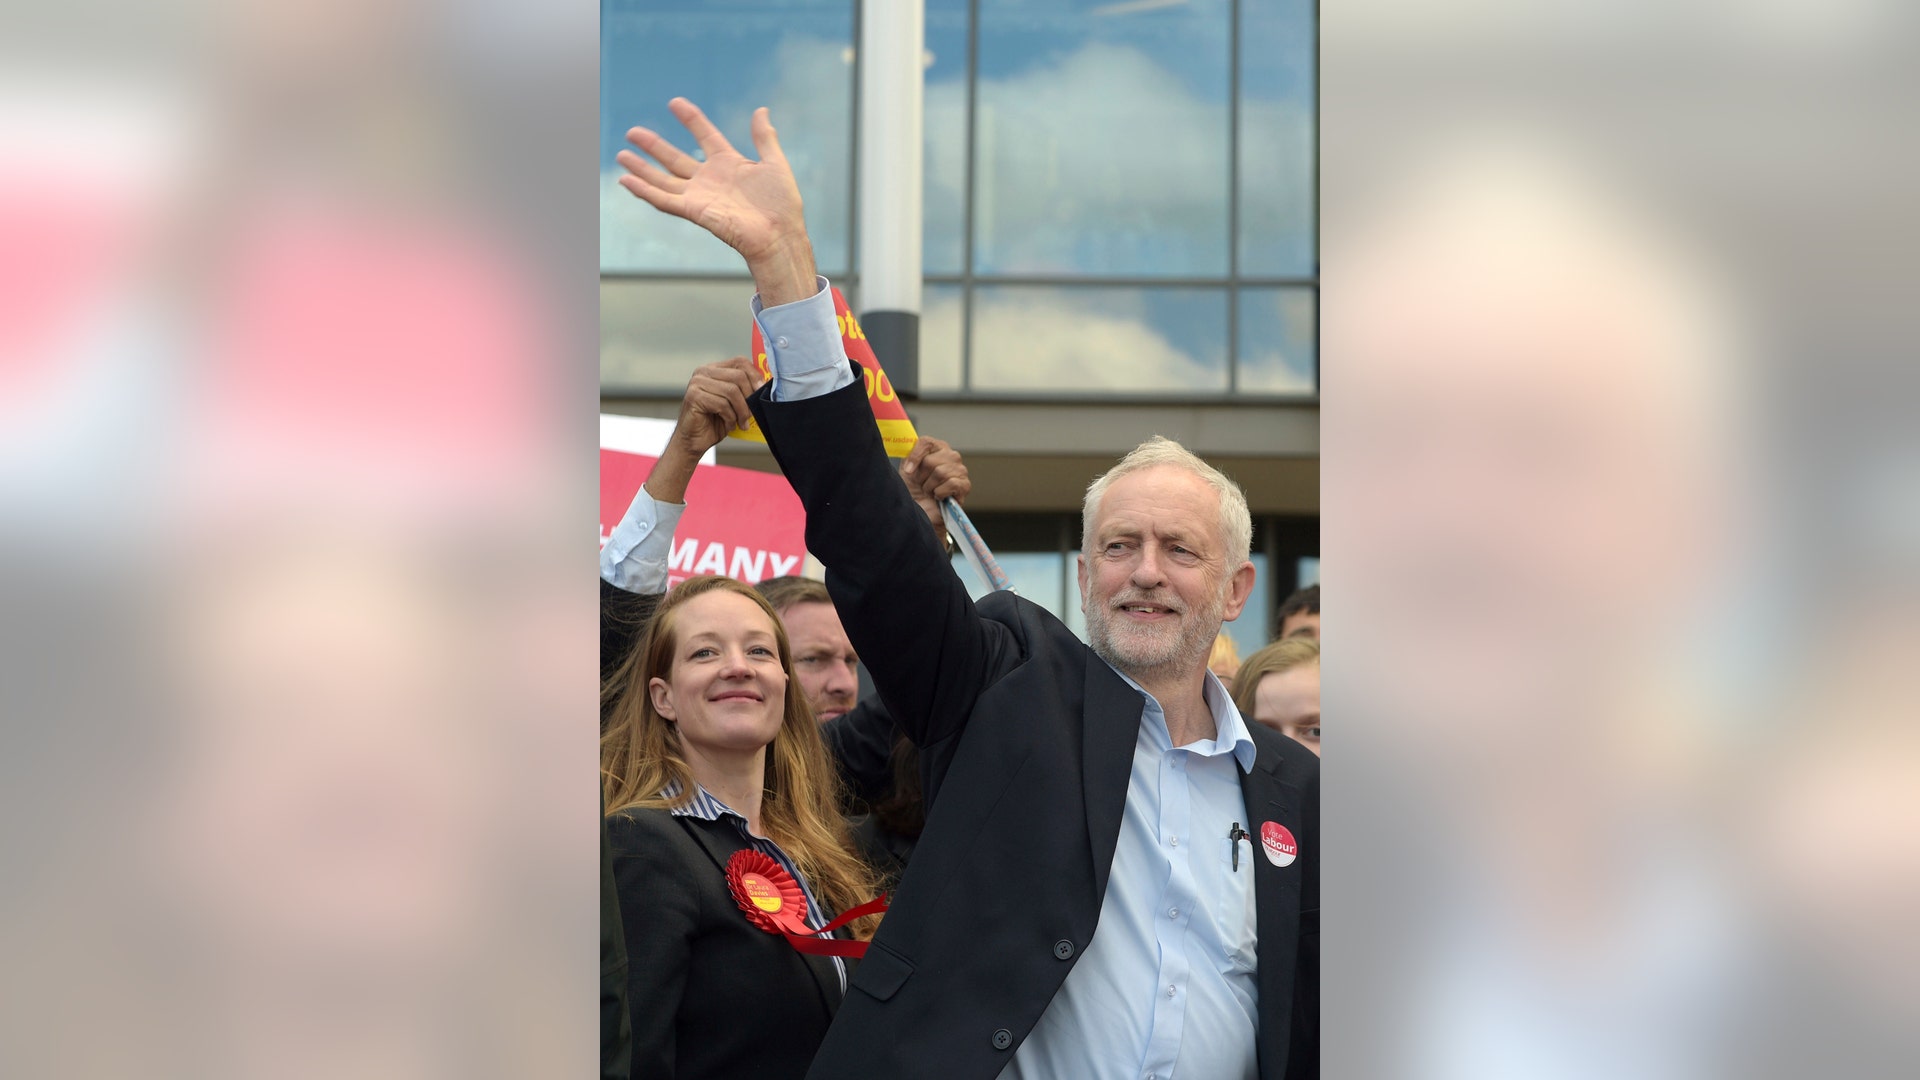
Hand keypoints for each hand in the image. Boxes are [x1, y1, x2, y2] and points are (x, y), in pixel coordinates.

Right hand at [617, 98, 817, 305]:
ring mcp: (700, 196)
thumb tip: (761, 110)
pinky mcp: (694, 211)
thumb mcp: (775, 163)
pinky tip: (626, 180)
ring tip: (621, 154)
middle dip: (653, 146)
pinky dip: (644, 190)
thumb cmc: (781, 204)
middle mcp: (710, 179)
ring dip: (642, 168)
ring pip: (663, 179)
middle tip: (633, 132)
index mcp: (729, 164)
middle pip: (675, 158)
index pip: (705, 135)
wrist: (779, 234)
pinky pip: (663, 200)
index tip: (675, 103)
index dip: (691, 119)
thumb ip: (765, 137)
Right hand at [645, 357, 763, 504]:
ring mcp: (697, 383)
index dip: (755, 376)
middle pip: (738, 376)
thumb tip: (767, 386)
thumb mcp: (734, 403)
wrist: (694, 441)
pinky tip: (728, 424)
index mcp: (715, 369)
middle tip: (751, 415)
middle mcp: (704, 372)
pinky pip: (721, 404)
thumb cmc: (715, 422)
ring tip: (741, 422)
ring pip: (732, 391)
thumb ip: (745, 390)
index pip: (740, 362)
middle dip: (749, 398)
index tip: (762, 392)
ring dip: (741, 411)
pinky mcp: (694, 396)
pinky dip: (730, 417)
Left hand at [901, 437, 971, 545]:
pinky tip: (939, 497)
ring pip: (940, 472)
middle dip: (922, 478)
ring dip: (930, 487)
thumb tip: (907, 446)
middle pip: (931, 461)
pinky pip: (951, 483)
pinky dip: (940, 493)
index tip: (908, 472)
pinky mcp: (965, 485)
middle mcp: (950, 455)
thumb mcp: (907, 469)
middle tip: (922, 485)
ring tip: (930, 491)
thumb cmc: (913, 490)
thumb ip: (908, 454)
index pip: (926, 442)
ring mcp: (960, 469)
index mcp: (936, 448)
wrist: (920, 512)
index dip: (915, 457)